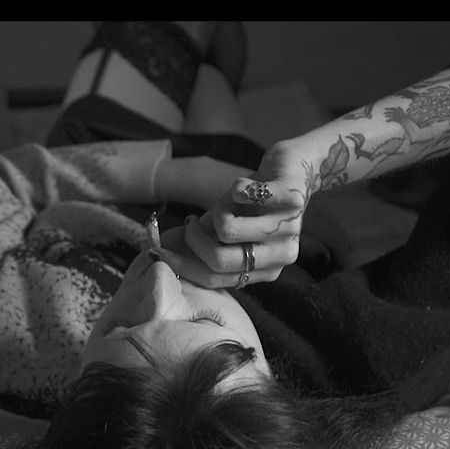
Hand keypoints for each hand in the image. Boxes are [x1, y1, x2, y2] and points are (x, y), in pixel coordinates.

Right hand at [152, 142, 311, 288]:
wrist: (292, 168)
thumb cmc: (252, 202)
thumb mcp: (224, 226)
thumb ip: (198, 243)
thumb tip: (157, 253)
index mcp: (265, 270)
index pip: (213, 279)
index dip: (181, 265)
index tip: (159, 251)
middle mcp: (281, 257)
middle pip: (218, 261)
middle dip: (193, 239)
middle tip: (190, 223)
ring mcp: (289, 231)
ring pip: (227, 230)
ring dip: (217, 210)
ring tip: (226, 202)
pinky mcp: (291, 202)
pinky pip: (243, 197)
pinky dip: (234, 187)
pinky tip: (244, 187)